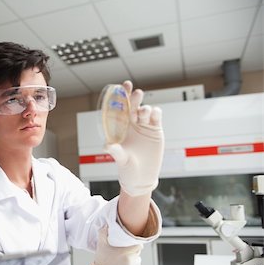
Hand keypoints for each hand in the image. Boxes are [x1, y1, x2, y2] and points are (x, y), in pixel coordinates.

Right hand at [92, 226, 142, 264]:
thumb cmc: (101, 260)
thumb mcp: (101, 244)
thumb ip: (103, 232)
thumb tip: (106, 225)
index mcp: (125, 251)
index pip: (139, 246)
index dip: (136, 245)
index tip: (132, 245)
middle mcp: (130, 260)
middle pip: (137, 254)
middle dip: (133, 253)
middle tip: (124, 254)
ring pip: (138, 262)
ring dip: (133, 261)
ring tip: (124, 262)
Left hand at [105, 80, 163, 195]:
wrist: (142, 177)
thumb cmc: (127, 168)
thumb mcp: (121, 159)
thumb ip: (116, 151)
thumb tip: (107, 145)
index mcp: (120, 127)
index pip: (119, 109)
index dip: (120, 97)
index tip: (121, 86)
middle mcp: (131, 124)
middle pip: (133, 106)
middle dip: (134, 98)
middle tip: (136, 93)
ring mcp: (144, 126)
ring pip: (145, 111)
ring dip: (144, 108)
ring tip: (143, 112)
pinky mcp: (156, 131)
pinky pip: (156, 117)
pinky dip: (156, 113)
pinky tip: (154, 113)